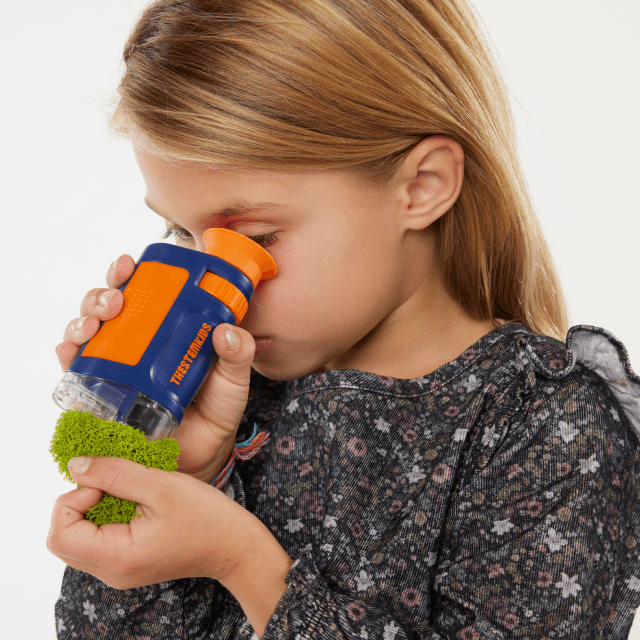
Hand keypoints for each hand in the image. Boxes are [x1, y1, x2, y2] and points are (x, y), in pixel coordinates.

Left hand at [47, 455, 263, 587]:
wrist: (233, 546)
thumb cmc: (205, 516)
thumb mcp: (160, 485)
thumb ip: (115, 473)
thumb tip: (75, 465)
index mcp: (118, 557)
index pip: (60, 533)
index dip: (74, 499)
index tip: (104, 481)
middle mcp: (111, 573)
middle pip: (62, 538)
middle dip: (78, 503)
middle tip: (111, 484)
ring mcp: (118, 572)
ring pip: (77, 539)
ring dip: (90, 509)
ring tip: (124, 492)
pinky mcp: (126, 564)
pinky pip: (95, 542)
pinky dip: (102, 517)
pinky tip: (131, 503)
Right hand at [54, 255, 256, 482]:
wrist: (202, 454)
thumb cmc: (217, 408)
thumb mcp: (234, 378)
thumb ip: (239, 354)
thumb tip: (228, 332)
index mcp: (167, 327)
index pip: (143, 291)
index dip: (130, 273)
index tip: (129, 264)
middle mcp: (136, 341)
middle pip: (108, 306)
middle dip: (102, 295)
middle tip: (114, 300)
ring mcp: (117, 366)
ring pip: (86, 331)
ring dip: (82, 321)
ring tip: (92, 325)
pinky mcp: (102, 393)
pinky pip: (75, 370)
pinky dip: (67, 356)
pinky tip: (69, 351)